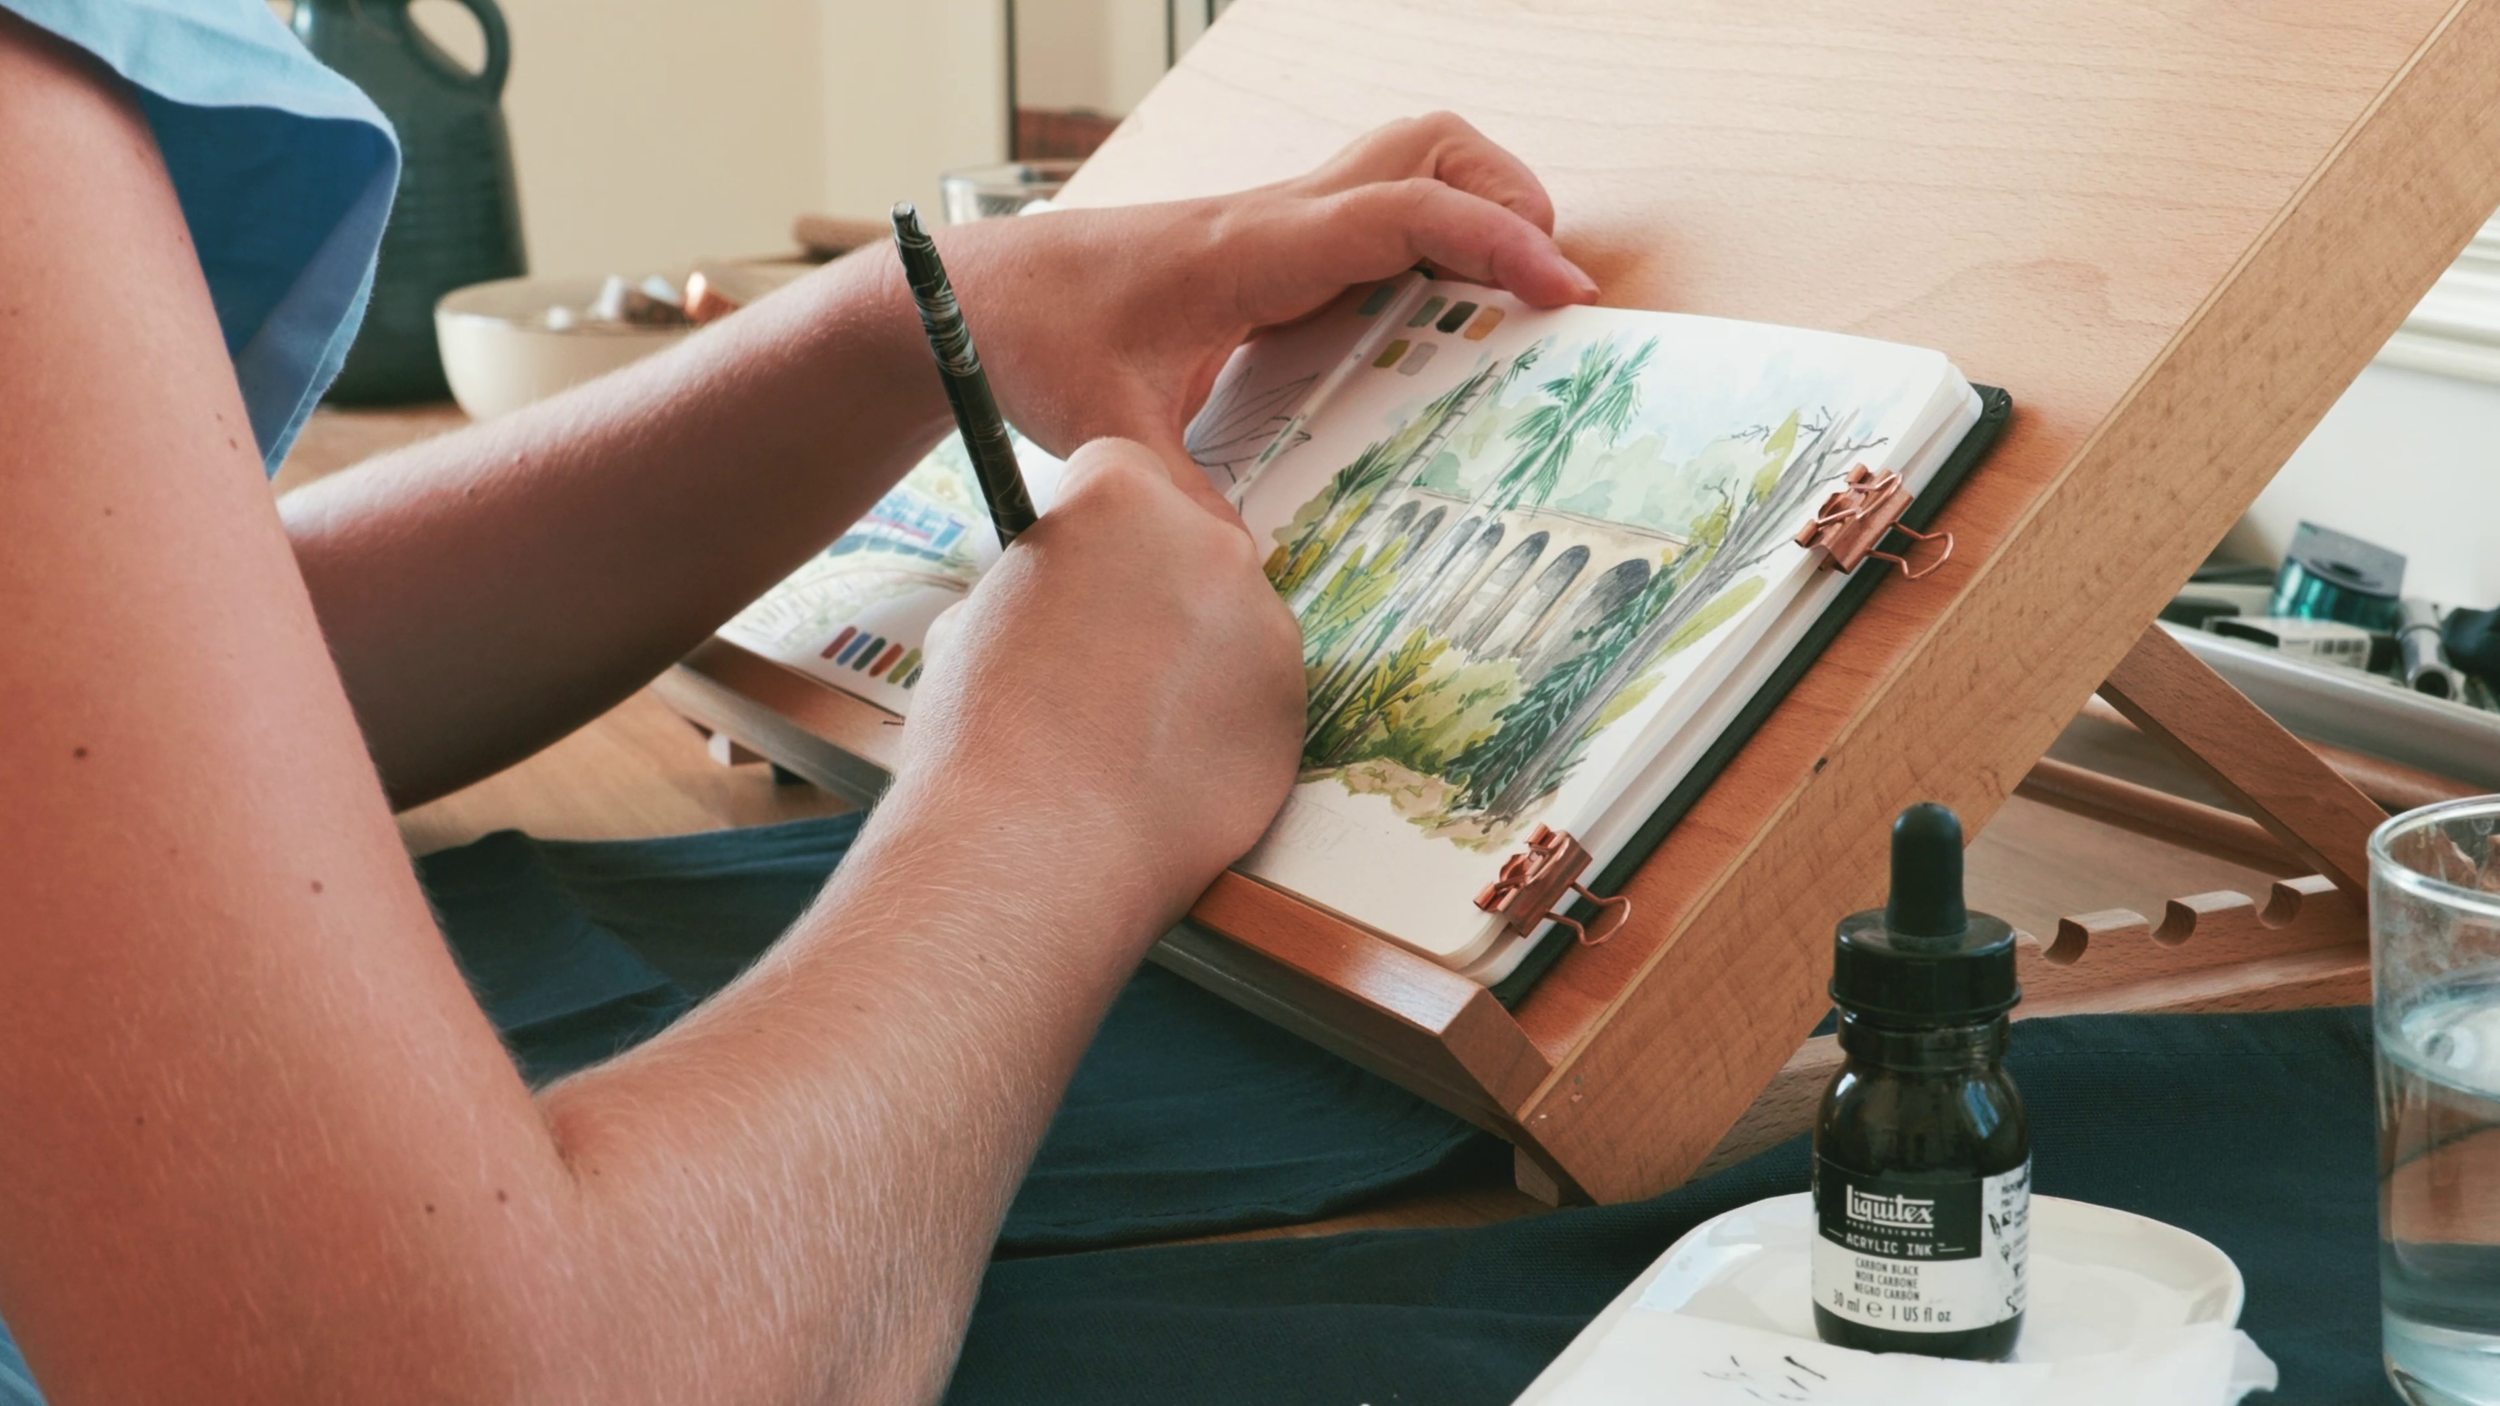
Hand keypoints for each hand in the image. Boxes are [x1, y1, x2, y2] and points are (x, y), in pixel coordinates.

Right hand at [898, 438, 1303, 929]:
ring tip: (1123, 726)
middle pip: (1187, 540)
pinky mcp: (1294, 709)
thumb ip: (1037, 583)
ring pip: (1229, 620)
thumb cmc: (983, 732)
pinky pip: (1255, 694)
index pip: (1120, 468)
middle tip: (1100, 652)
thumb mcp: (973, 618)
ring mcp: (1266, 627)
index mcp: (1123, 495)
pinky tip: (1160, 768)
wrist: (1037, 849)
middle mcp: (1213, 544)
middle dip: (1151, 581)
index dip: (1090, 519)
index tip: (1076, 563)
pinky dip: (1218, 721)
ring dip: (1191, 654)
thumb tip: (1056, 597)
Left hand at [934, 113, 1595, 505]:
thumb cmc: (1031, 340)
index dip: (1493, 239)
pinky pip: (1376, 220)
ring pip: (1406, 164)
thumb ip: (1177, 500)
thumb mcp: (1101, 432)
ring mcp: (1275, 224)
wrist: (971, 295)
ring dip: (1475, 208)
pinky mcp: (1271, 248)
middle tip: (1547, 287)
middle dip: (1509, 196)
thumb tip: (1243, 574)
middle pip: (1426, 147)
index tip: (1563, 290)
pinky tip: (1434, 325)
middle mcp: (1273, 218)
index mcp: (1248, 250)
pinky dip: (1431, 246)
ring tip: (1510, 299)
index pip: (1398, 212)